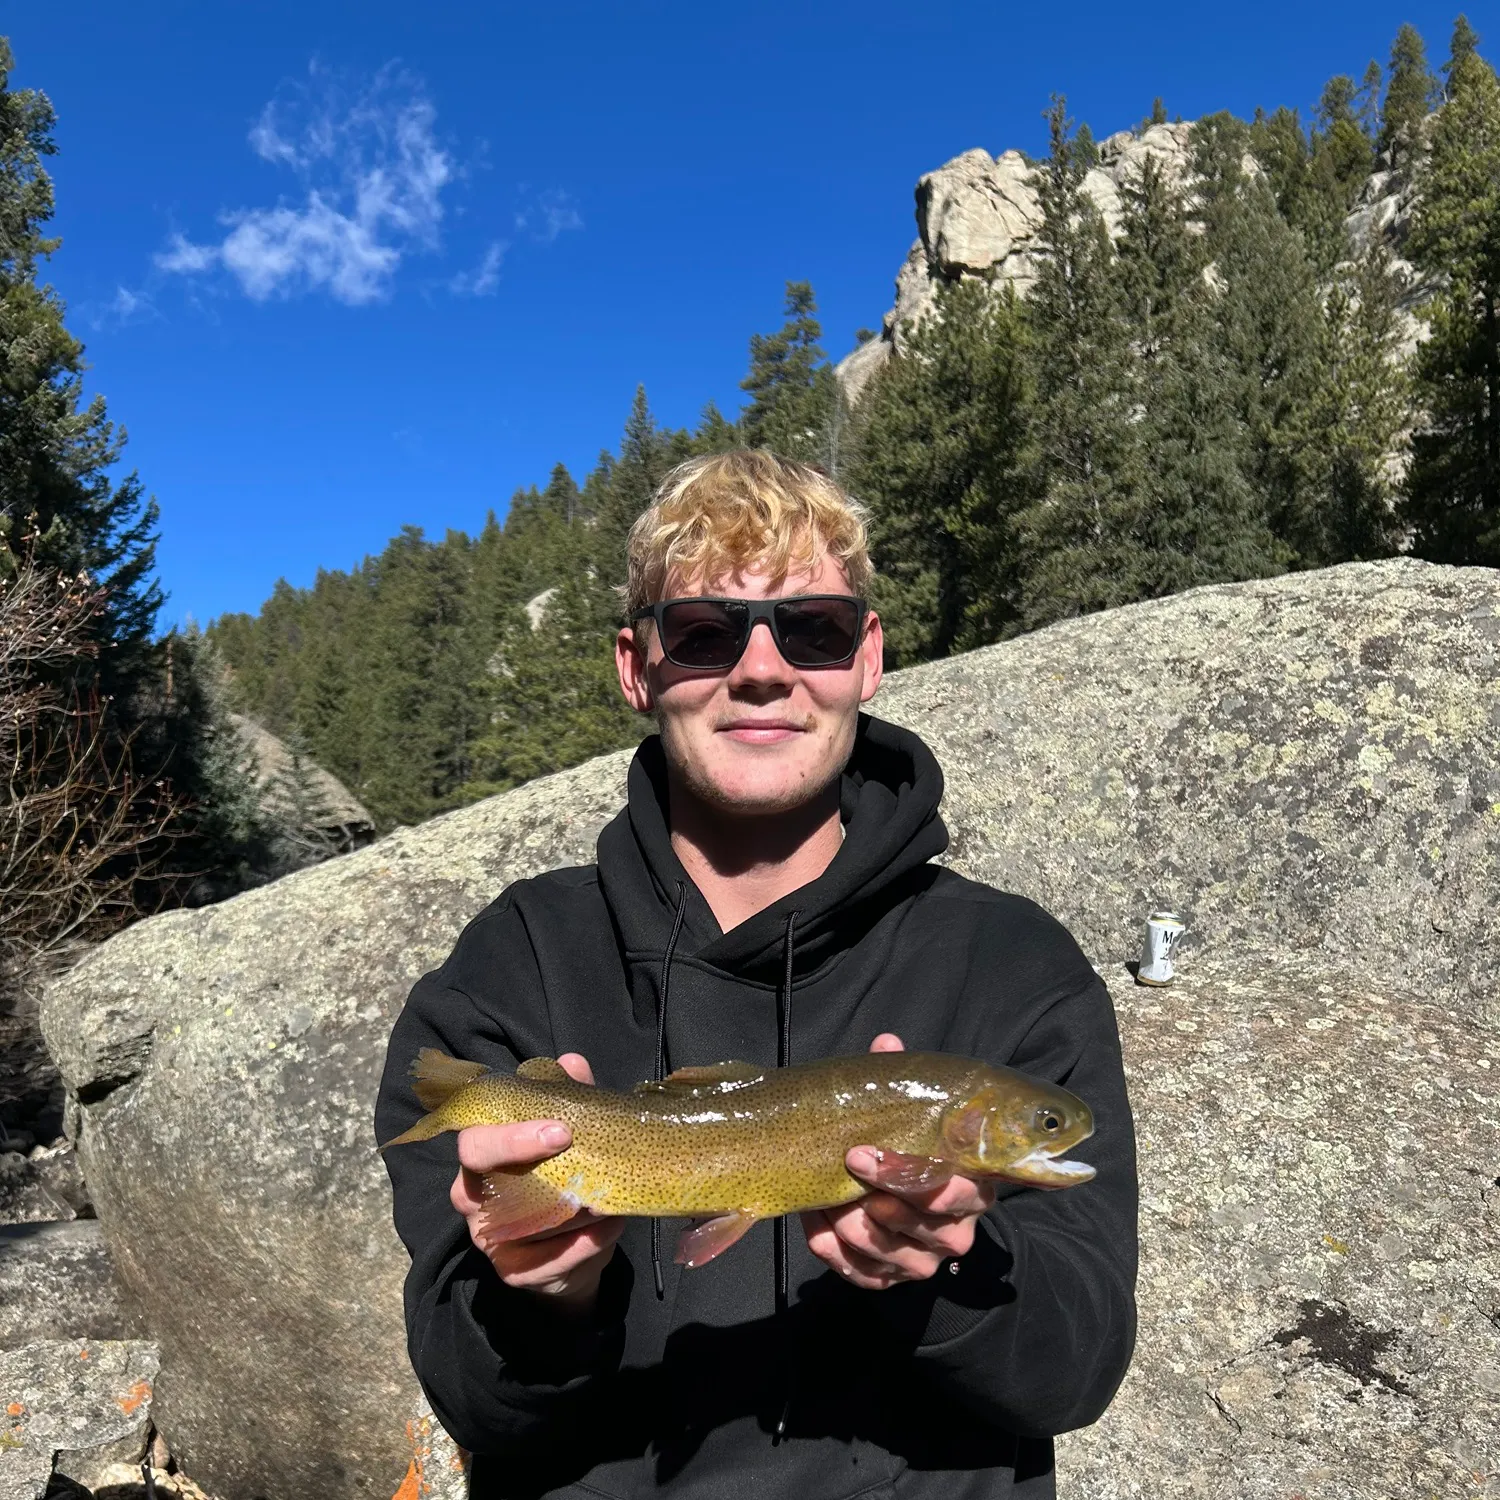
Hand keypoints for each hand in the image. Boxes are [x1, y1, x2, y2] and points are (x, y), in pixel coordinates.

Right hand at [450, 1052, 622, 1314]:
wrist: (574, 1251)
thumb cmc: (566, 1179)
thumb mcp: (570, 1138)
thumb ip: (570, 1099)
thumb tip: (571, 1062)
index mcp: (482, 1157)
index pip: (473, 1141)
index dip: (511, 1134)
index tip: (561, 1129)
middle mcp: (474, 1196)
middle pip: (476, 1177)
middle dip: (524, 1159)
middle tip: (574, 1149)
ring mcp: (489, 1237)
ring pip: (521, 1221)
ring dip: (572, 1207)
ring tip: (610, 1196)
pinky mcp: (512, 1271)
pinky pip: (543, 1262)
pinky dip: (582, 1246)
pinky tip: (609, 1229)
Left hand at [801, 1033, 996, 1290]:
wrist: (890, 1196)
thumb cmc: (904, 1144)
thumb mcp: (904, 1111)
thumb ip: (896, 1081)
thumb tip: (886, 1043)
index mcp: (971, 1186)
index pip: (959, 1192)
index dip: (909, 1175)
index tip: (861, 1155)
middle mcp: (955, 1231)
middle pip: (926, 1227)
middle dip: (877, 1199)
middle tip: (843, 1169)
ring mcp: (922, 1260)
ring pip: (890, 1254)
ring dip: (849, 1224)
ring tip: (824, 1196)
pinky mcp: (890, 1279)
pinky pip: (862, 1274)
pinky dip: (833, 1250)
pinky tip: (815, 1222)